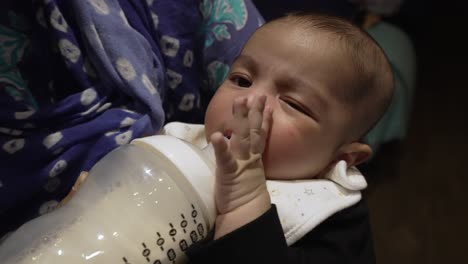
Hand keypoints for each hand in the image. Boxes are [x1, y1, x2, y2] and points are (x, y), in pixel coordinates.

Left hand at [209, 94, 272, 237]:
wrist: (245, 214)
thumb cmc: (242, 196)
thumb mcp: (247, 176)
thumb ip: (245, 161)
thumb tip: (242, 149)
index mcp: (253, 159)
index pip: (260, 135)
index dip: (263, 119)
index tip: (267, 104)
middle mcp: (248, 157)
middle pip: (252, 131)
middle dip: (254, 112)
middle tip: (256, 94)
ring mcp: (239, 162)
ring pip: (241, 137)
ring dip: (240, 118)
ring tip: (240, 101)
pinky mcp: (228, 172)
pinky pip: (224, 158)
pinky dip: (221, 147)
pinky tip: (217, 135)